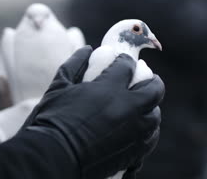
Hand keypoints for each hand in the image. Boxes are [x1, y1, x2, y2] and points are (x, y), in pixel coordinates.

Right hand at [19, 46, 163, 177]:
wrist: (53, 156)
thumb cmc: (52, 118)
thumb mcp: (59, 86)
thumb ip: (75, 64)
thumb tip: (87, 49)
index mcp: (109, 88)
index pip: (127, 66)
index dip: (124, 61)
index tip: (120, 62)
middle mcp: (128, 108)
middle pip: (154, 89)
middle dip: (151, 80)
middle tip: (145, 78)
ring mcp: (134, 132)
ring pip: (155, 115)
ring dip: (149, 107)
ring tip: (140, 105)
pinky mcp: (133, 152)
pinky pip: (150, 138)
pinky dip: (147, 130)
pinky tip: (137, 127)